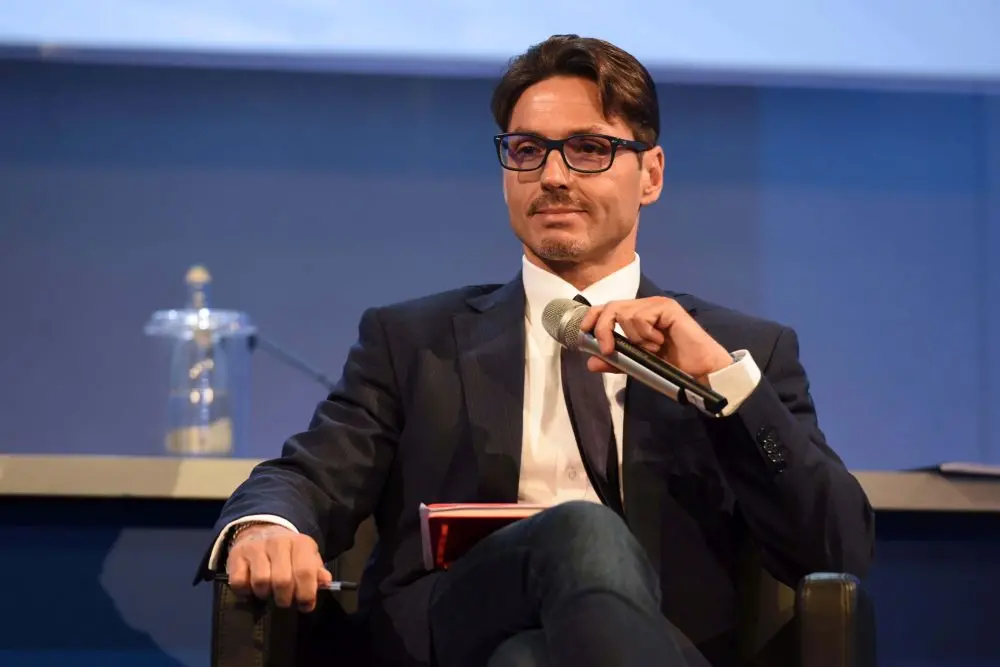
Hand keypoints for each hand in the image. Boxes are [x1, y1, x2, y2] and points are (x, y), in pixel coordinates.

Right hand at [225, 524, 331, 611]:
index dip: (306, 594)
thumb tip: (326, 583)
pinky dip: (245, 591)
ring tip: (269, 592)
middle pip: (282, 581)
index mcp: (300, 543)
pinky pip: (239, 582)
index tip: (306, 605)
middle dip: (285, 598)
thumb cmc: (289, 552)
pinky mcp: (236, 555)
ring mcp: (256, 548)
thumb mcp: (307, 557)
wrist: (261, 531)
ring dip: (265, 594)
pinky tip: (251, 588)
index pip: (305, 572)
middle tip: (285, 600)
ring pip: (261, 582)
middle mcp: (278, 543)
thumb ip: (317, 571)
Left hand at [579, 296, 732, 384]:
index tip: (584, 332)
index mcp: (638, 315)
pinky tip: (660, 343)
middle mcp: (646, 306)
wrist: (698, 371)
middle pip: (612, 306)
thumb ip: (616, 361)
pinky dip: (646, 335)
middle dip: (604, 328)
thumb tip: (590, 362)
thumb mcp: (637, 364)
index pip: (608, 308)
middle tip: (607, 350)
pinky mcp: (667, 307)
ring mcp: (657, 305)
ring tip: (653, 348)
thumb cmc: (671, 367)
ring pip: (626, 314)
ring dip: (635, 338)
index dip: (593, 317)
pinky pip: (641, 318)